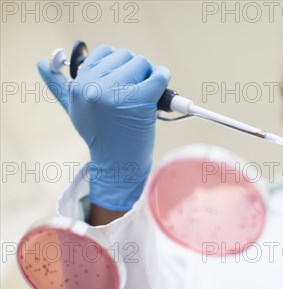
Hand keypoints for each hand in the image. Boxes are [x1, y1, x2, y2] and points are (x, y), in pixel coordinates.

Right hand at [37, 45, 170, 210]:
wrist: (117, 163)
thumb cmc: (99, 134)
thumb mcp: (73, 108)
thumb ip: (58, 85)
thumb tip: (41, 63)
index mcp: (79, 85)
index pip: (104, 52)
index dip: (118, 66)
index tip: (122, 82)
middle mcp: (95, 87)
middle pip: (126, 56)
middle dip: (134, 70)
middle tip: (134, 92)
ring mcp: (118, 93)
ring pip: (142, 63)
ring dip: (148, 75)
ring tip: (143, 96)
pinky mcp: (140, 100)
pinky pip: (159, 76)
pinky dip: (163, 78)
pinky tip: (161, 88)